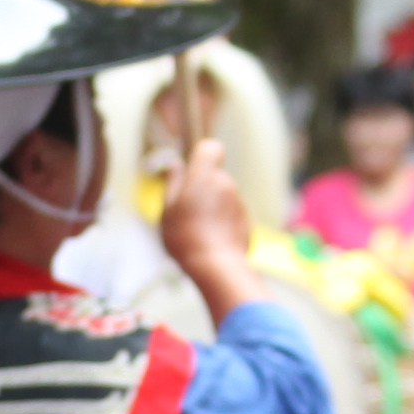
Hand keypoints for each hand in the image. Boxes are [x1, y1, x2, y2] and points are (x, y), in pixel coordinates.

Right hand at [159, 116, 258, 316]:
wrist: (216, 267)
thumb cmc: (186, 237)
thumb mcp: (168, 210)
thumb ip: (173, 184)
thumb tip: (175, 166)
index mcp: (205, 176)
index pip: (210, 147)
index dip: (201, 153)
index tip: (190, 168)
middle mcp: (226, 184)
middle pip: (214, 176)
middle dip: (201, 188)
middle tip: (185, 211)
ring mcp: (238, 203)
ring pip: (222, 197)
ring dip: (211, 208)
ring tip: (196, 231)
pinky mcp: (246, 221)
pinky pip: (229, 215)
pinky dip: (221, 223)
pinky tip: (209, 241)